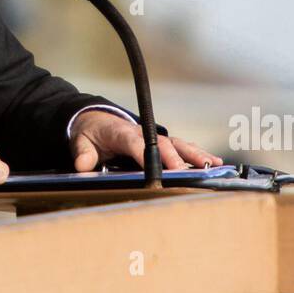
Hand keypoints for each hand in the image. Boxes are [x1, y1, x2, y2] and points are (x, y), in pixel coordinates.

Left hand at [69, 110, 223, 172]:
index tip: (155, 170)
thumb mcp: (80, 141)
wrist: (95, 119)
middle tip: (186, 173)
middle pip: (163, 144)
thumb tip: (83, 166)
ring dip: (195, 155)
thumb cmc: (90, 132)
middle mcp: (142, 132)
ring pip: (178, 144)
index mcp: (121, 132)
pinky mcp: (160, 143)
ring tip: (214, 164)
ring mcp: (153, 137)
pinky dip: (197, 154)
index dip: (145, 155)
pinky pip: (181, 148)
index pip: (135, 143)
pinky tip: (213, 163)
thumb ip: (82, 153)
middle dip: (176, 158)